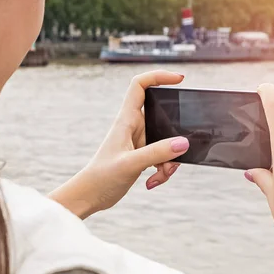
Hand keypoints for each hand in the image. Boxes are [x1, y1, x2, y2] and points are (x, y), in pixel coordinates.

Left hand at [50, 71, 189, 218]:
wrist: (90, 196)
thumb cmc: (101, 177)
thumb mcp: (131, 164)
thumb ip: (157, 152)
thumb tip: (183, 143)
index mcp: (126, 120)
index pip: (141, 85)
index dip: (159, 77)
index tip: (179, 80)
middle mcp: (134, 127)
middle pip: (163, 116)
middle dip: (175, 134)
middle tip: (180, 150)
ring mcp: (139, 142)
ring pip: (166, 141)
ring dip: (170, 159)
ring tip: (162, 173)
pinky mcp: (142, 156)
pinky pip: (163, 156)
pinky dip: (163, 169)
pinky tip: (152, 181)